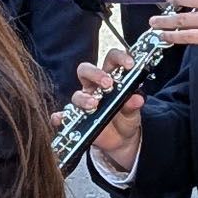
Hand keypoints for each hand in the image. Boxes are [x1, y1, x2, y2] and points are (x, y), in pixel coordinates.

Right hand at [66, 49, 143, 175]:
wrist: (121, 140)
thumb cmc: (125, 118)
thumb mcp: (133, 112)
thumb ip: (133, 105)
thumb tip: (137, 98)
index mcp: (111, 77)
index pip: (111, 59)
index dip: (119, 58)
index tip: (129, 64)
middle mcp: (94, 87)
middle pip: (86, 70)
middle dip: (95, 74)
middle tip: (107, 83)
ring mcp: (84, 102)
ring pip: (77, 94)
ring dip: (84, 98)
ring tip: (94, 104)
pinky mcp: (77, 118)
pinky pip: (65, 116)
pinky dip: (60, 117)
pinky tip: (61, 119)